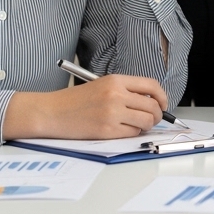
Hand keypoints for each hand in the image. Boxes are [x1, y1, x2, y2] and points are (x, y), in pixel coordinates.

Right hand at [3, 74, 168, 139]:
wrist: (51, 112)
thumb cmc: (74, 100)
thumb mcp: (101, 85)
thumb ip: (125, 90)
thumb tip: (150, 102)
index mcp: (116, 80)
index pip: (151, 86)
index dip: (162, 96)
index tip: (163, 104)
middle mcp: (116, 95)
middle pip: (152, 106)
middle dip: (157, 114)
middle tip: (153, 118)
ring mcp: (112, 113)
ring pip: (146, 121)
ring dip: (147, 125)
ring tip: (139, 125)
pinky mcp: (106, 131)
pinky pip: (132, 133)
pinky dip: (133, 133)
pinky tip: (125, 130)